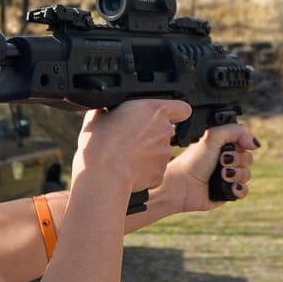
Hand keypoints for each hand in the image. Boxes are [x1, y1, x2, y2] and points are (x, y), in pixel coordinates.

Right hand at [73, 99, 192, 200]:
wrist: (102, 171)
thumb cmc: (100, 141)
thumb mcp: (101, 112)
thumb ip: (114, 108)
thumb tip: (109, 108)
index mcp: (154, 110)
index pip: (182, 108)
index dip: (175, 111)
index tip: (165, 116)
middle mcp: (165, 131)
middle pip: (165, 131)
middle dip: (151, 134)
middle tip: (131, 138)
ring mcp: (164, 153)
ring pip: (159, 151)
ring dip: (147, 153)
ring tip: (125, 156)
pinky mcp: (160, 173)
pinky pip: (154, 170)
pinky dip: (144, 171)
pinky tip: (128, 170)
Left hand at [157, 123, 258, 213]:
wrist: (183, 185)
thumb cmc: (193, 161)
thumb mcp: (212, 136)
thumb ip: (235, 131)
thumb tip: (254, 143)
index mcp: (222, 145)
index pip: (245, 142)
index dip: (243, 144)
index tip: (233, 146)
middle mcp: (226, 160)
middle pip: (248, 158)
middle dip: (237, 160)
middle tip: (221, 161)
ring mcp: (227, 176)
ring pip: (247, 174)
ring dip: (237, 174)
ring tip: (222, 175)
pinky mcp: (227, 192)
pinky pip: (243, 190)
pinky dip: (238, 188)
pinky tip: (228, 186)